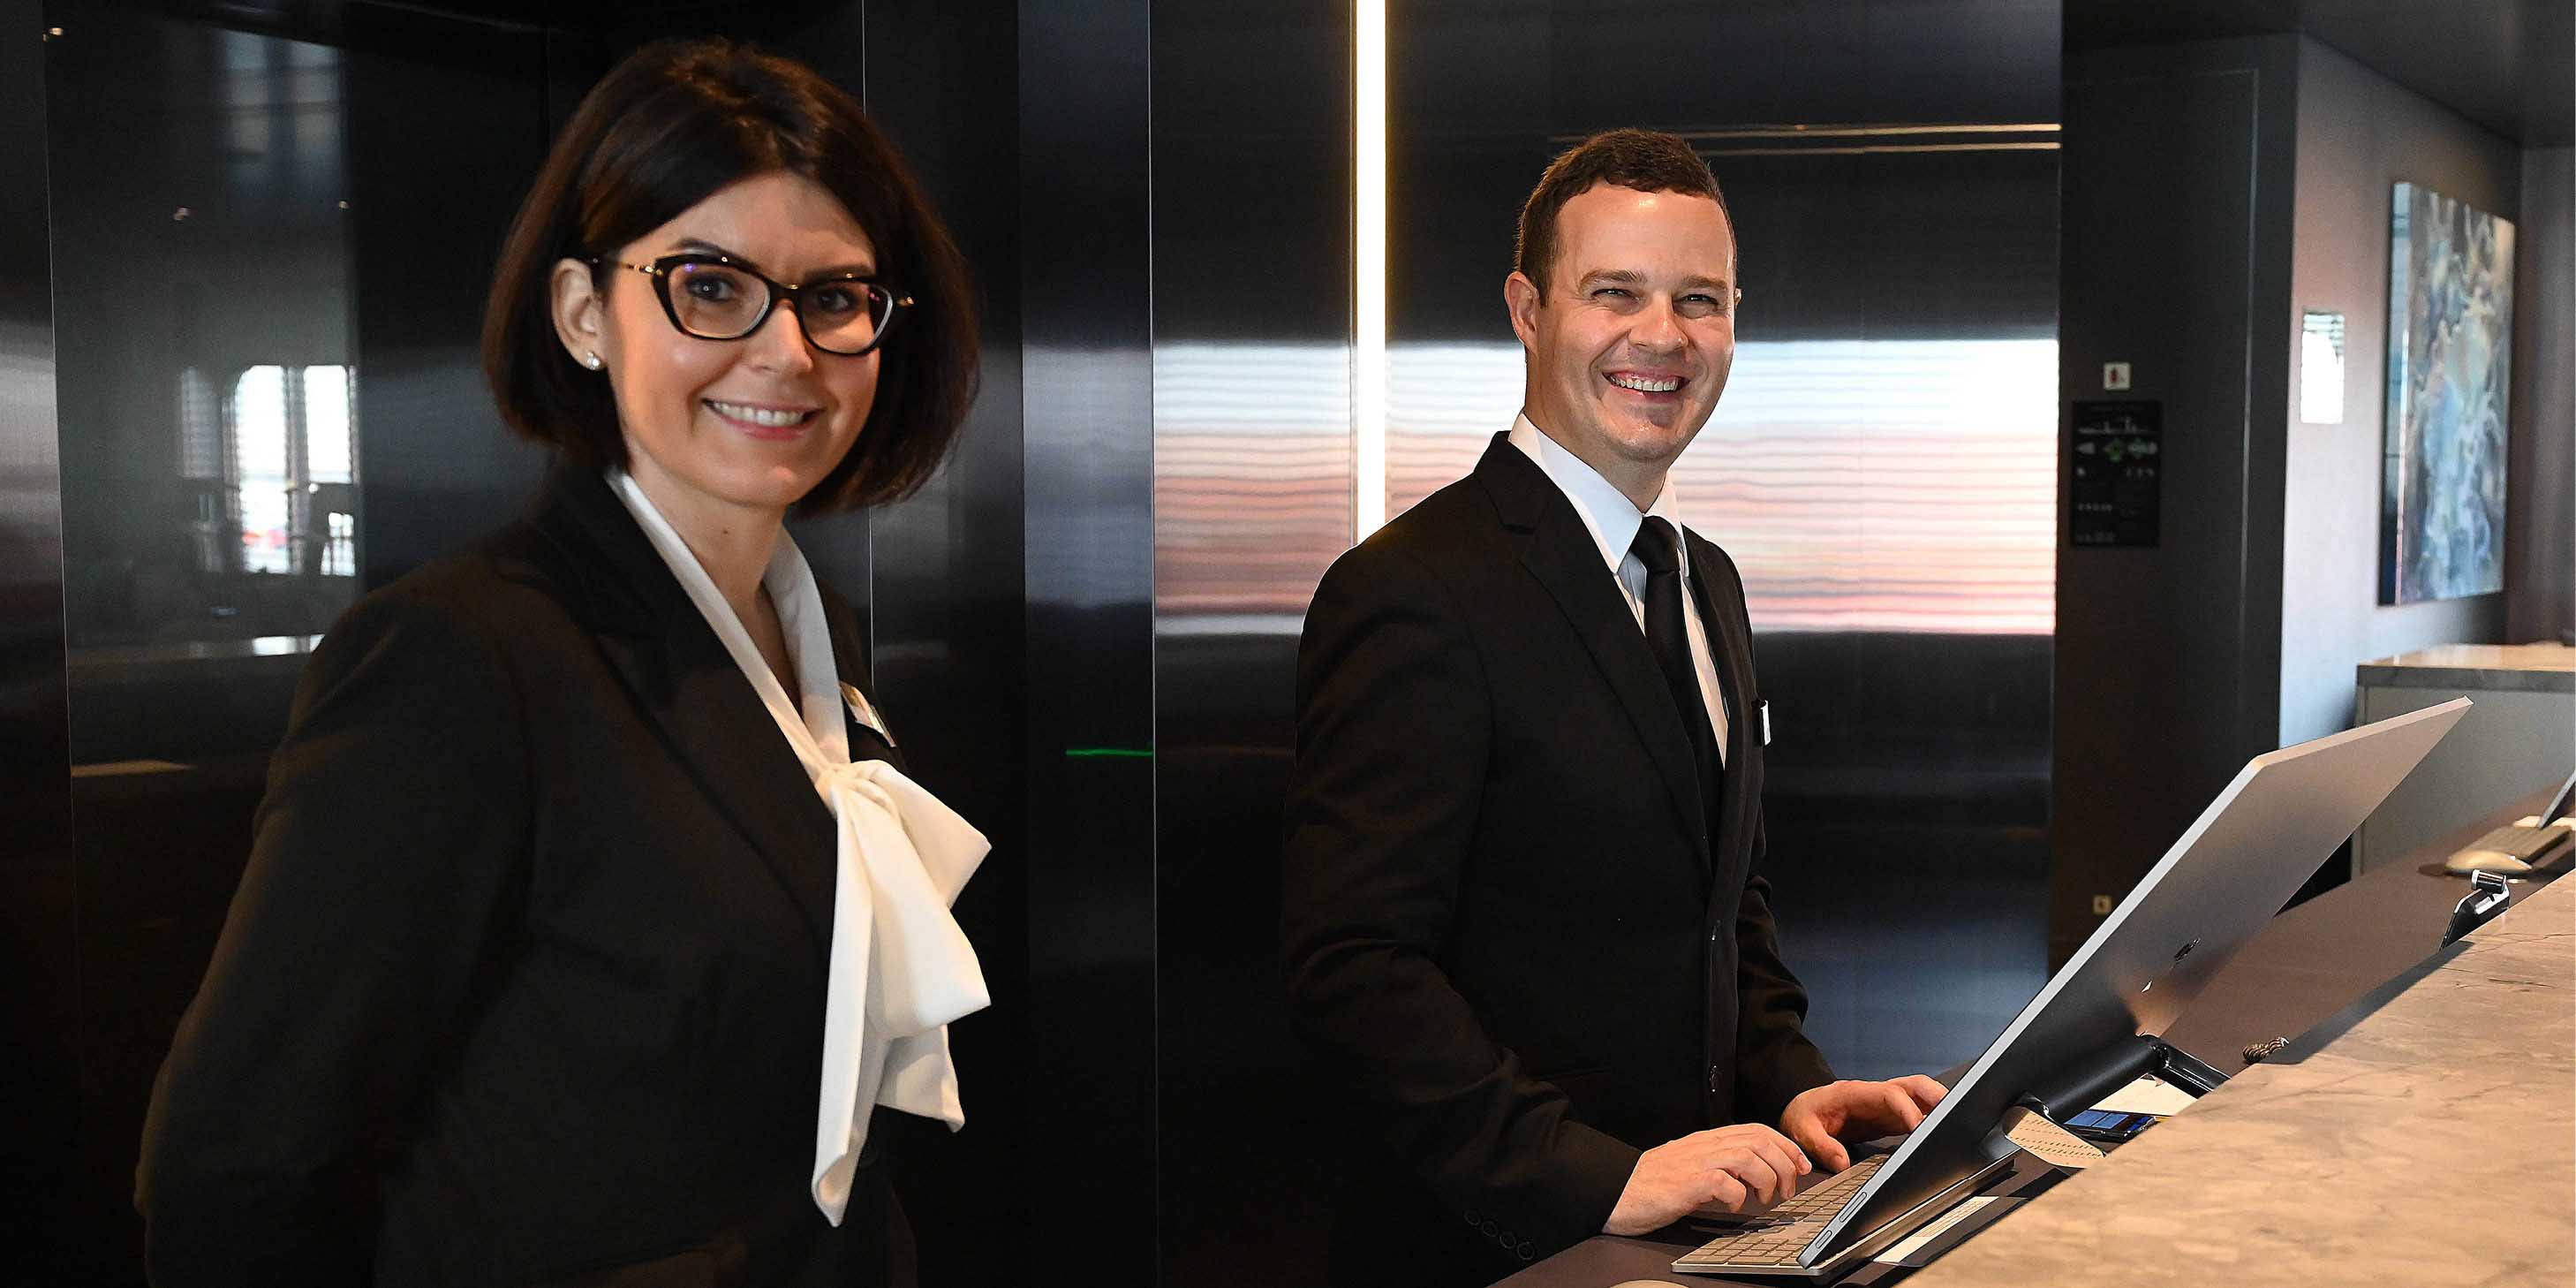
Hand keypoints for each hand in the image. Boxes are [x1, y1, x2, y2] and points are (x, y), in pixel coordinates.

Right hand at [1604, 1123, 1811, 1234]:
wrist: (1619, 1190)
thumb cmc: (1654, 1183)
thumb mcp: (1692, 1165)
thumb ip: (1718, 1163)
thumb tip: (1751, 1173)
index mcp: (1708, 1140)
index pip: (1757, 1130)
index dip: (1785, 1146)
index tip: (1800, 1165)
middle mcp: (1706, 1145)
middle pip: (1760, 1140)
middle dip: (1784, 1164)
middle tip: (1787, 1188)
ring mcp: (1697, 1161)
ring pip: (1749, 1157)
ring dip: (1767, 1179)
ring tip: (1764, 1199)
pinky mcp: (1689, 1182)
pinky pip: (1726, 1184)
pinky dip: (1739, 1197)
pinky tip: (1734, 1207)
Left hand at [1779, 1076, 1947, 1171]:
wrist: (1802, 1110)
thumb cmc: (1803, 1116)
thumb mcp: (1802, 1131)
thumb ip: (1822, 1146)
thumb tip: (1842, 1163)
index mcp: (1856, 1093)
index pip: (1890, 1094)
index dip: (1908, 1109)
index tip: (1921, 1127)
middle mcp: (1875, 1095)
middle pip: (1913, 1086)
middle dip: (1936, 1097)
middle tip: (1955, 1117)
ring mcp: (1885, 1105)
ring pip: (1920, 1096)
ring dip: (1939, 1106)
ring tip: (1958, 1124)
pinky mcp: (1890, 1117)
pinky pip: (1916, 1113)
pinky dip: (1932, 1120)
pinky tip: (1942, 1135)